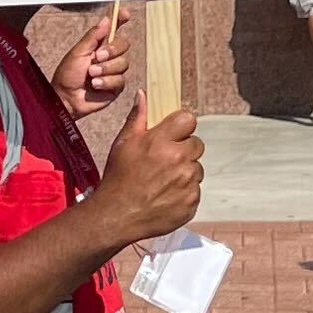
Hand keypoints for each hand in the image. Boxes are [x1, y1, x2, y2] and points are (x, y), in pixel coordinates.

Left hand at [49, 8, 128, 115]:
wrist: (67, 98)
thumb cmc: (68, 75)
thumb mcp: (78, 52)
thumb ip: (93, 36)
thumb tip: (106, 20)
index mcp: (99, 45)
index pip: (114, 29)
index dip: (120, 20)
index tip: (125, 14)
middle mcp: (109, 57)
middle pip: (124, 45)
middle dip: (112, 50)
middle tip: (97, 57)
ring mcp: (113, 71)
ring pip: (123, 63)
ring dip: (106, 69)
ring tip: (91, 75)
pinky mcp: (116, 86)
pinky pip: (120, 80)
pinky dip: (107, 81)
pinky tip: (96, 85)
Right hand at [93, 103, 203, 246]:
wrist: (116, 216)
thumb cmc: (118, 179)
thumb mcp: (123, 144)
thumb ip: (137, 118)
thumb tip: (143, 95)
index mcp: (161, 141)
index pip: (188, 120)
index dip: (181, 127)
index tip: (174, 134)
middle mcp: (178, 160)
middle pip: (196, 145)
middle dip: (184, 150)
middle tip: (165, 161)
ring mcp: (187, 183)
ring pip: (197, 169)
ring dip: (185, 172)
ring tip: (163, 181)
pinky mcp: (192, 202)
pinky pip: (195, 190)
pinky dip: (185, 192)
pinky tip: (166, 195)